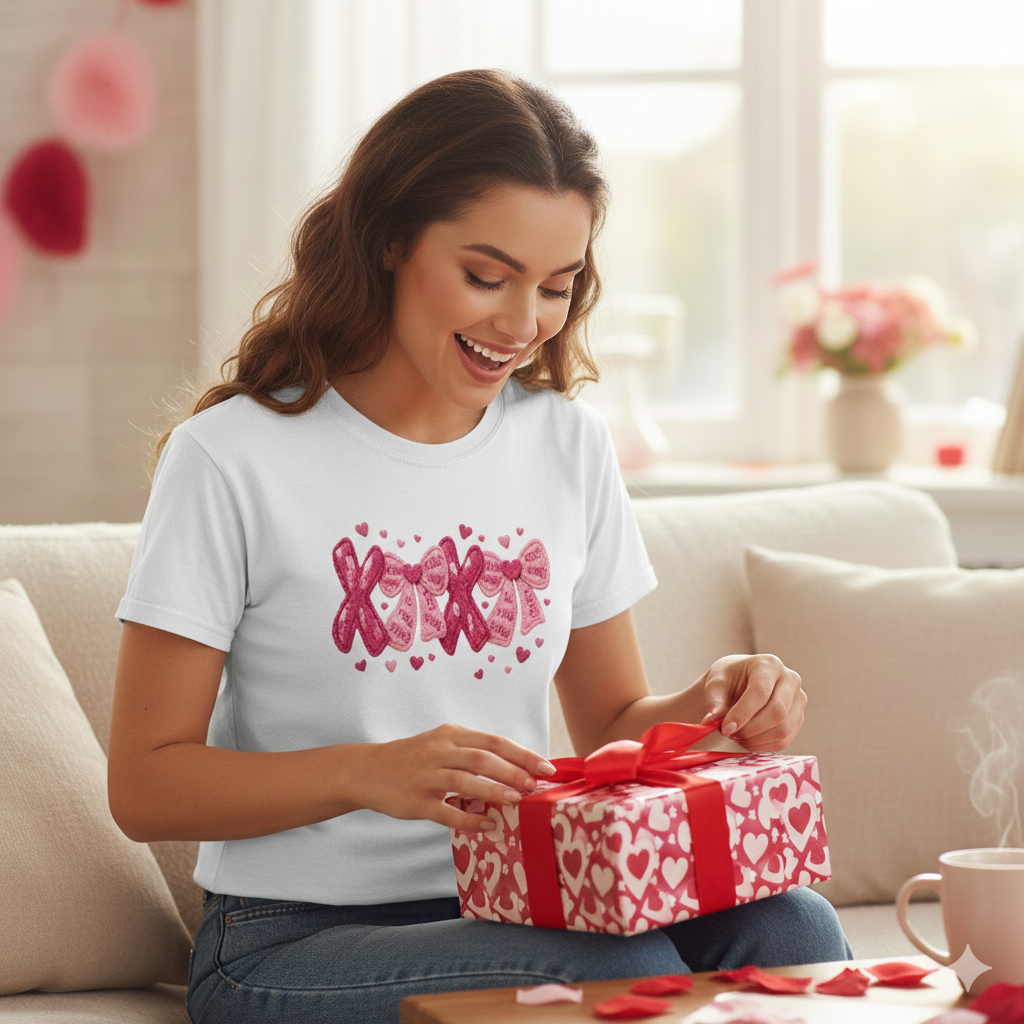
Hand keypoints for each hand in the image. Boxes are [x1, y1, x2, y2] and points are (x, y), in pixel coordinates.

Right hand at [351, 724, 555, 831]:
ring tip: (517, 800)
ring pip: (465, 781)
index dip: (522, 754)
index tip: (546, 767)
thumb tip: (516, 769)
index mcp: (451, 734)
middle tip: (536, 785)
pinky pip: (446, 811)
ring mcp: (426, 776)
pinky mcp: (415, 800)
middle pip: (483, 758)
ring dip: (494, 790)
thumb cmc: (414, 758)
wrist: (368, 770)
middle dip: (514, 771)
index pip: (494, 741)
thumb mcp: (442, 744)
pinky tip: (488, 824)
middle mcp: (439, 750)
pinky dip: (469, 818)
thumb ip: (473, 753)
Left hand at [698, 654, 805, 751]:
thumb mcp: (716, 684)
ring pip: (783, 730)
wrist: (739, 684)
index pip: (760, 692)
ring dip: (755, 740)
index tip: (725, 728)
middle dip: (750, 729)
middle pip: (777, 712)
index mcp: (769, 664)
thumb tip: (710, 721)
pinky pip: (783, 741)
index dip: (742, 714)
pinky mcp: (798, 719)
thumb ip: (715, 702)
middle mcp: (790, 680)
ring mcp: (798, 700)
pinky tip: (746, 739)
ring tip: (736, 735)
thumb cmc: (728, 680)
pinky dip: (762, 746)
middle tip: (729, 733)